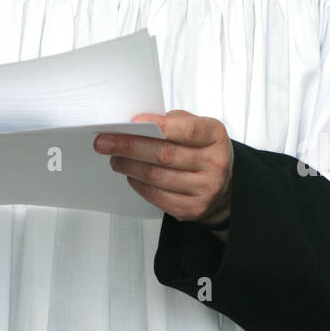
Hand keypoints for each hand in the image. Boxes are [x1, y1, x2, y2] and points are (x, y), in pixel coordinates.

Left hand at [94, 110, 233, 222]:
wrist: (225, 186)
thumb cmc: (202, 150)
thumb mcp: (198, 128)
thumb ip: (173, 122)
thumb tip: (136, 124)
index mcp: (215, 136)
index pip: (187, 129)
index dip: (157, 124)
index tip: (131, 121)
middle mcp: (214, 163)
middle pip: (164, 154)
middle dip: (129, 146)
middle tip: (104, 142)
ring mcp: (205, 189)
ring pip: (156, 177)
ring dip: (129, 166)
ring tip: (115, 158)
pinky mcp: (192, 209)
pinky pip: (157, 196)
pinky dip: (138, 184)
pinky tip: (130, 175)